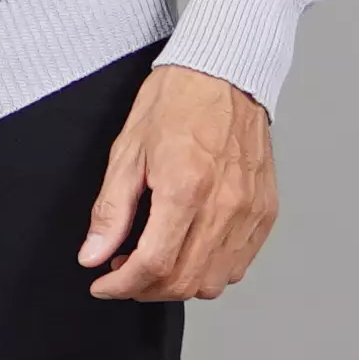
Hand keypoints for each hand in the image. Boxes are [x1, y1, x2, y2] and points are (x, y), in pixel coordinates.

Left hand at [77, 65, 277, 300]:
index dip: (121, 285)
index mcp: (184, 187)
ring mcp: (249, 211)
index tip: (103, 284)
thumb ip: (111, 209)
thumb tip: (93, 254)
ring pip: (214, 281)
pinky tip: (189, 248)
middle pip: (184, 282)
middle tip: (122, 271)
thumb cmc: (177, 99)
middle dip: (145, 289)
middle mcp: (223, 205)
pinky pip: (239, 264)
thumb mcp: (128, 148)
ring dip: (178, 284)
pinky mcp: (265, 211)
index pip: (153, 265)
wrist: (224, 70)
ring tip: (154, 258)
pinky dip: (210, 270)